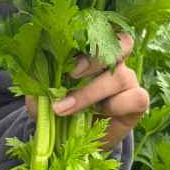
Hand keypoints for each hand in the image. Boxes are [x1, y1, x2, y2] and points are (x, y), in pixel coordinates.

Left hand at [24, 33, 149, 150]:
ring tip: (65, 108)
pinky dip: (115, 106)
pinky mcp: (138, 101)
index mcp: (92, 51)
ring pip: (120, 75)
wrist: (78, 140)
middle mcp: (114, 61)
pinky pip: (137, 97)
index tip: (63, 51)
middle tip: (71, 74)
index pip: (100, 29)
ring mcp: (128, 79)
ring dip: (90, 92)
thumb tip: (32, 79)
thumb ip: (40, 85)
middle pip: (120, 43)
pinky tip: (99, 114)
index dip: (87, 35)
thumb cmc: (62, 110)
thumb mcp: (45, 96)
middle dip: (93, 58)